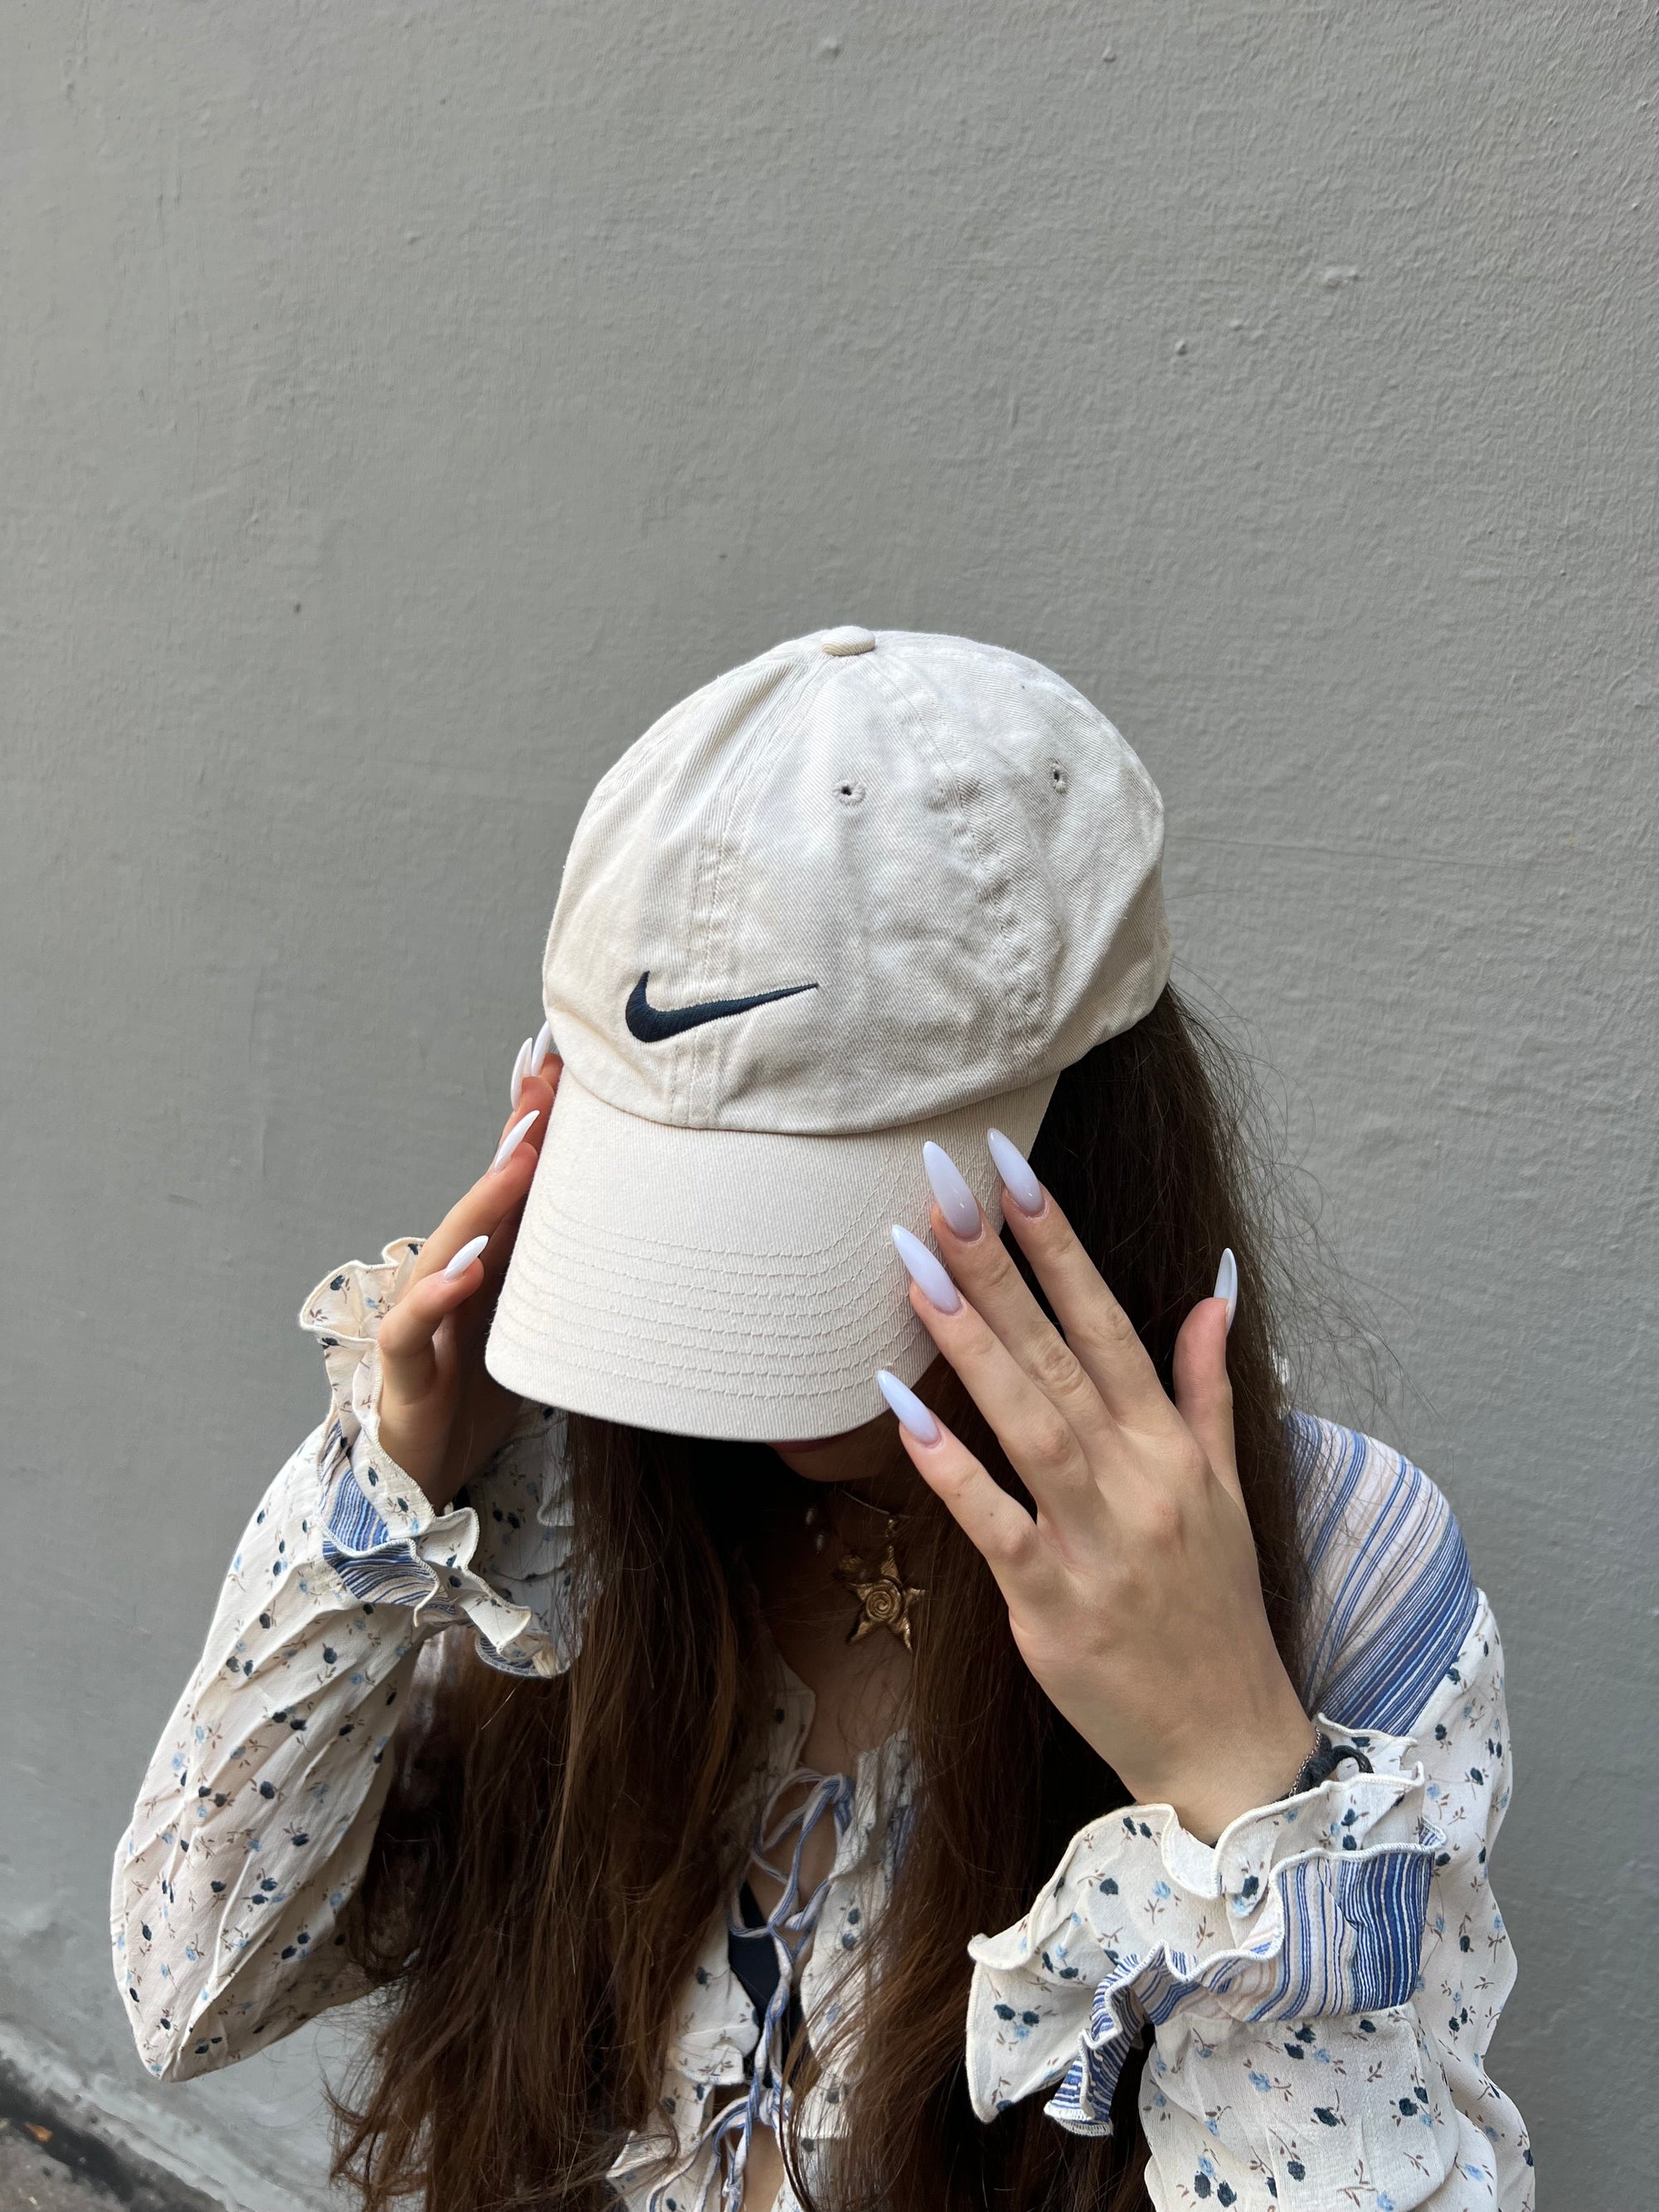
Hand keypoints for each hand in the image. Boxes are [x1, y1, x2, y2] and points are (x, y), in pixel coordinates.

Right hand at [373, 1035, 561, 1512]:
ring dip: (485, 1200)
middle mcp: (452, 1272)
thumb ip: (565, 1272)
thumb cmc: (481, 1388)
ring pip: (450, 1244)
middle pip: (486, 1196)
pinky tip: (468, 1270)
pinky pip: (413, 1325)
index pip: (515, 1183)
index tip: (565, 1065)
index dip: (536, 1125)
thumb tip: (640, 1228)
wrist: (422, 1470)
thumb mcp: (536, 1321)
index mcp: (489, 1261)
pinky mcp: (402, 1366)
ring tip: (523, 1158)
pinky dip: (438, 1295)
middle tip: (547, 1083)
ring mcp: (421, 1313)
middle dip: (517, 1138)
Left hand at [884, 1139, 1311, 1843]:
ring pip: (1029, 1421)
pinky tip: (899, 1407)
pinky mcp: (1052, 1603)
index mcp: (1172, 1448)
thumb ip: (1207, 1390)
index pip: (1110, 1323)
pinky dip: (950, 1465)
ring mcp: (1096, 1541)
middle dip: (999, 1265)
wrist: (1226, 1743)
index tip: (1013, 1172)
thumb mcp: (1230, 1492)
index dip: (1059, 1245)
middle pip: (1058, 1354)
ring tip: (916, 1264)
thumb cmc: (1216, 1611)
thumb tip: (1212, 1293)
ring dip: (971, 1340)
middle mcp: (1138, 1481)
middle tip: (944, 1186)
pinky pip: (993, 1522)